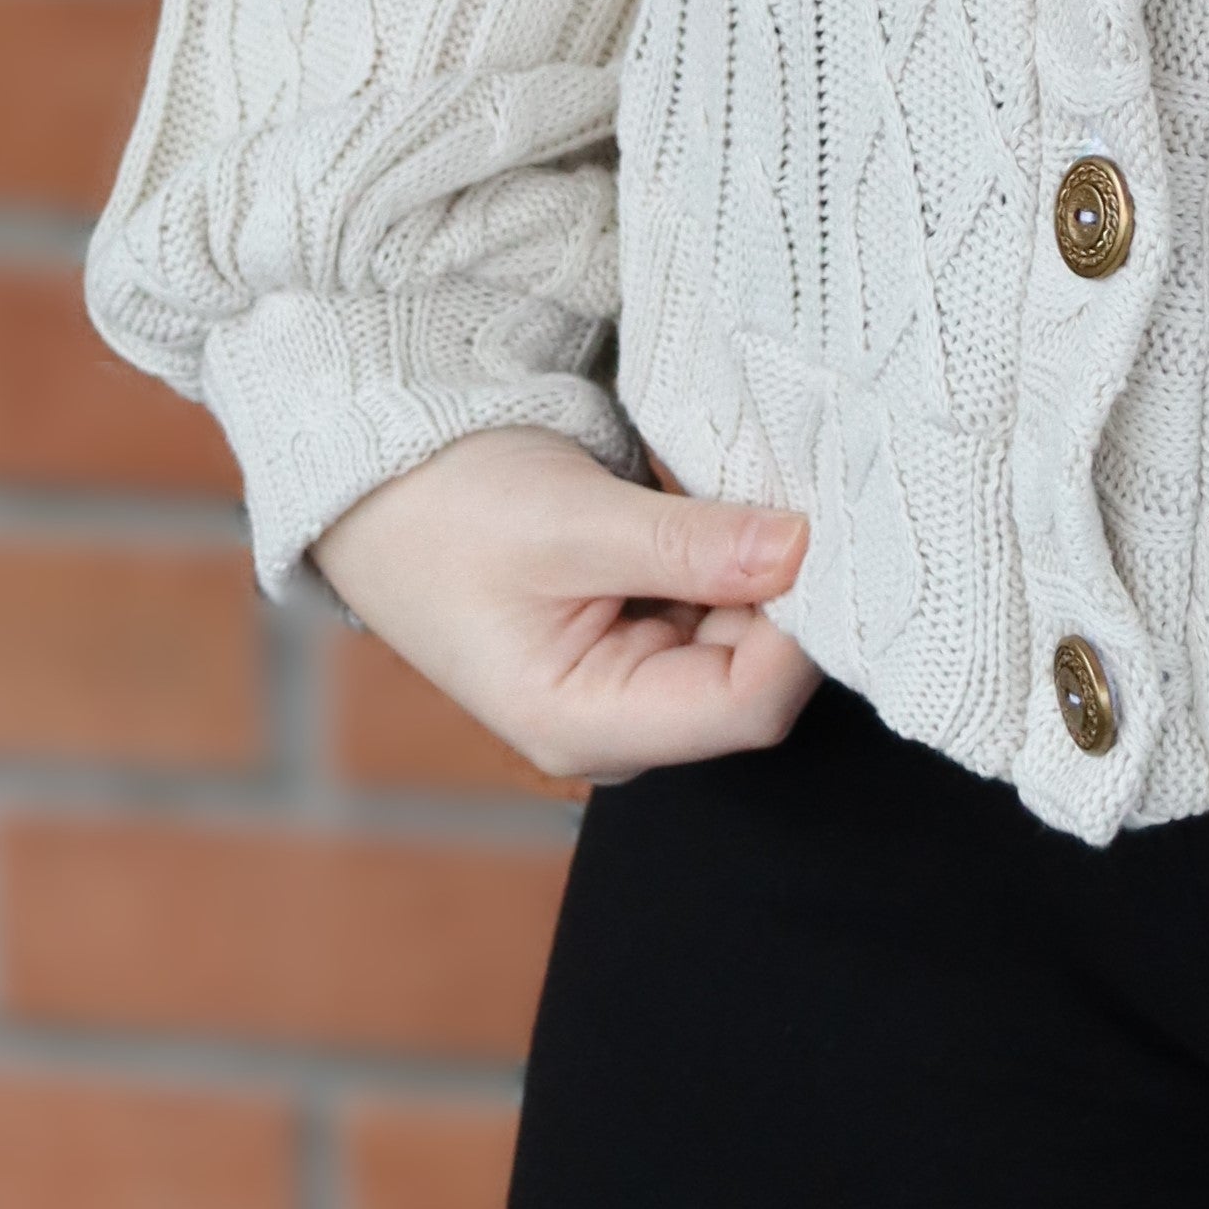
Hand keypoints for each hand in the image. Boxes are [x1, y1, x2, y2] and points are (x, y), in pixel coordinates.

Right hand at [311, 426, 817, 787]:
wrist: (380, 483)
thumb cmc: (446, 512)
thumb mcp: (569, 522)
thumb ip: (687, 545)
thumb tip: (801, 550)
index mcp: (588, 725)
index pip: (745, 706)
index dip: (803, 629)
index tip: (829, 538)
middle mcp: (621, 720)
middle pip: (758, 677)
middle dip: (796, 595)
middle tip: (823, 500)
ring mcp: (632, 677)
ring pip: (749, 636)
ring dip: (772, 570)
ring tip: (780, 491)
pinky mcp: (639, 631)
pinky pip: (723, 606)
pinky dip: (744, 557)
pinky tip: (750, 504)